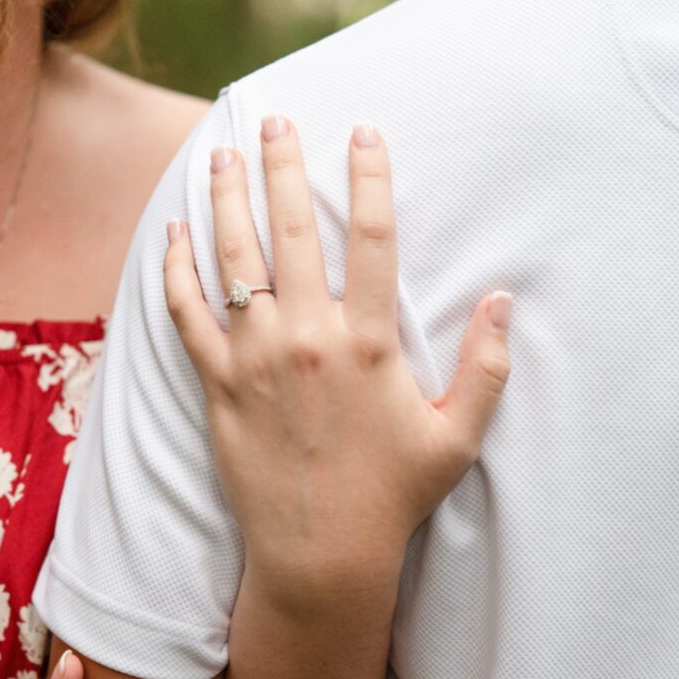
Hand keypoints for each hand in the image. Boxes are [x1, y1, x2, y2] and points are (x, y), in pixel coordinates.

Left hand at [162, 116, 511, 599]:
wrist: (319, 555)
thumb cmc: (391, 496)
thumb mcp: (456, 438)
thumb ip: (485, 369)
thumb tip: (503, 301)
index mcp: (369, 343)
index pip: (371, 239)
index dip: (369, 178)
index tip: (363, 133)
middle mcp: (307, 339)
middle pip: (293, 232)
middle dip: (283, 168)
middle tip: (275, 123)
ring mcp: (256, 360)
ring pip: (235, 260)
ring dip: (227, 200)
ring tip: (221, 154)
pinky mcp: (217, 386)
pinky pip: (188, 315)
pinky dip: (178, 271)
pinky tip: (175, 235)